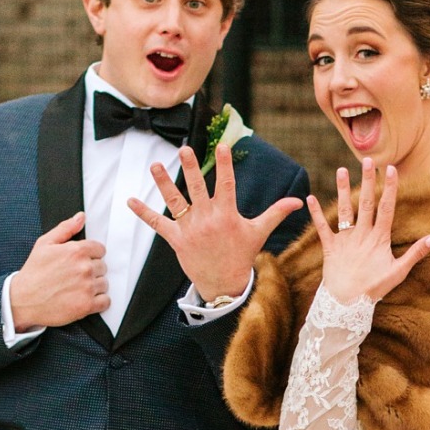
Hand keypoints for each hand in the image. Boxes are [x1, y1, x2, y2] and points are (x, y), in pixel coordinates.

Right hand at [9, 212, 108, 328]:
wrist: (23, 300)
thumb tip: (81, 217)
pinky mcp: (87, 305)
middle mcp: (84, 268)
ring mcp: (87, 287)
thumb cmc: (33, 273)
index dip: (91, 255)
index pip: (100, 249)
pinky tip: (84, 299)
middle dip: (91, 270)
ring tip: (77, 288)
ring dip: (94, 286)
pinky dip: (98, 302)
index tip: (80, 262)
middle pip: (103, 266)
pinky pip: (105, 301)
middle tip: (75, 276)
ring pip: (104, 283)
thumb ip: (65, 228)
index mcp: (76, 251)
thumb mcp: (44, 244)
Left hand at [127, 144, 303, 301]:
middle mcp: (208, 220)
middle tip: (184, 148)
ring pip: (175, 202)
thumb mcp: (259, 232)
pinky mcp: (176, 240)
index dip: (225, 165)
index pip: (226, 185)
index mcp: (228, 215)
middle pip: (197, 189)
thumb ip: (276, 213)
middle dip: (191, 168)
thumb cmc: (242, 255)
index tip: (222, 146)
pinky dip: (144, 213)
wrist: (224, 284)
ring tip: (155, 165)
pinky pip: (158, 224)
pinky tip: (130, 200)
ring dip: (164, 183)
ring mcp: (190, 230)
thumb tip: (299, 201)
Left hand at [308, 160, 429, 305]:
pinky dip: (316, 214)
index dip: (389, 188)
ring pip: (344, 210)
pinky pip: (322, 228)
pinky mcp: (329, 247)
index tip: (391, 169)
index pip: (387, 208)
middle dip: (367, 181)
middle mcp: (362, 235)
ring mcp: (345, 240)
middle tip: (368, 160)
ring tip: (341, 170)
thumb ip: (416, 253)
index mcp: (379, 239)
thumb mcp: (399, 271)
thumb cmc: (375, 288)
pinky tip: (310, 198)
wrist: (348, 304)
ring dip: (342, 190)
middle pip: (365, 203)